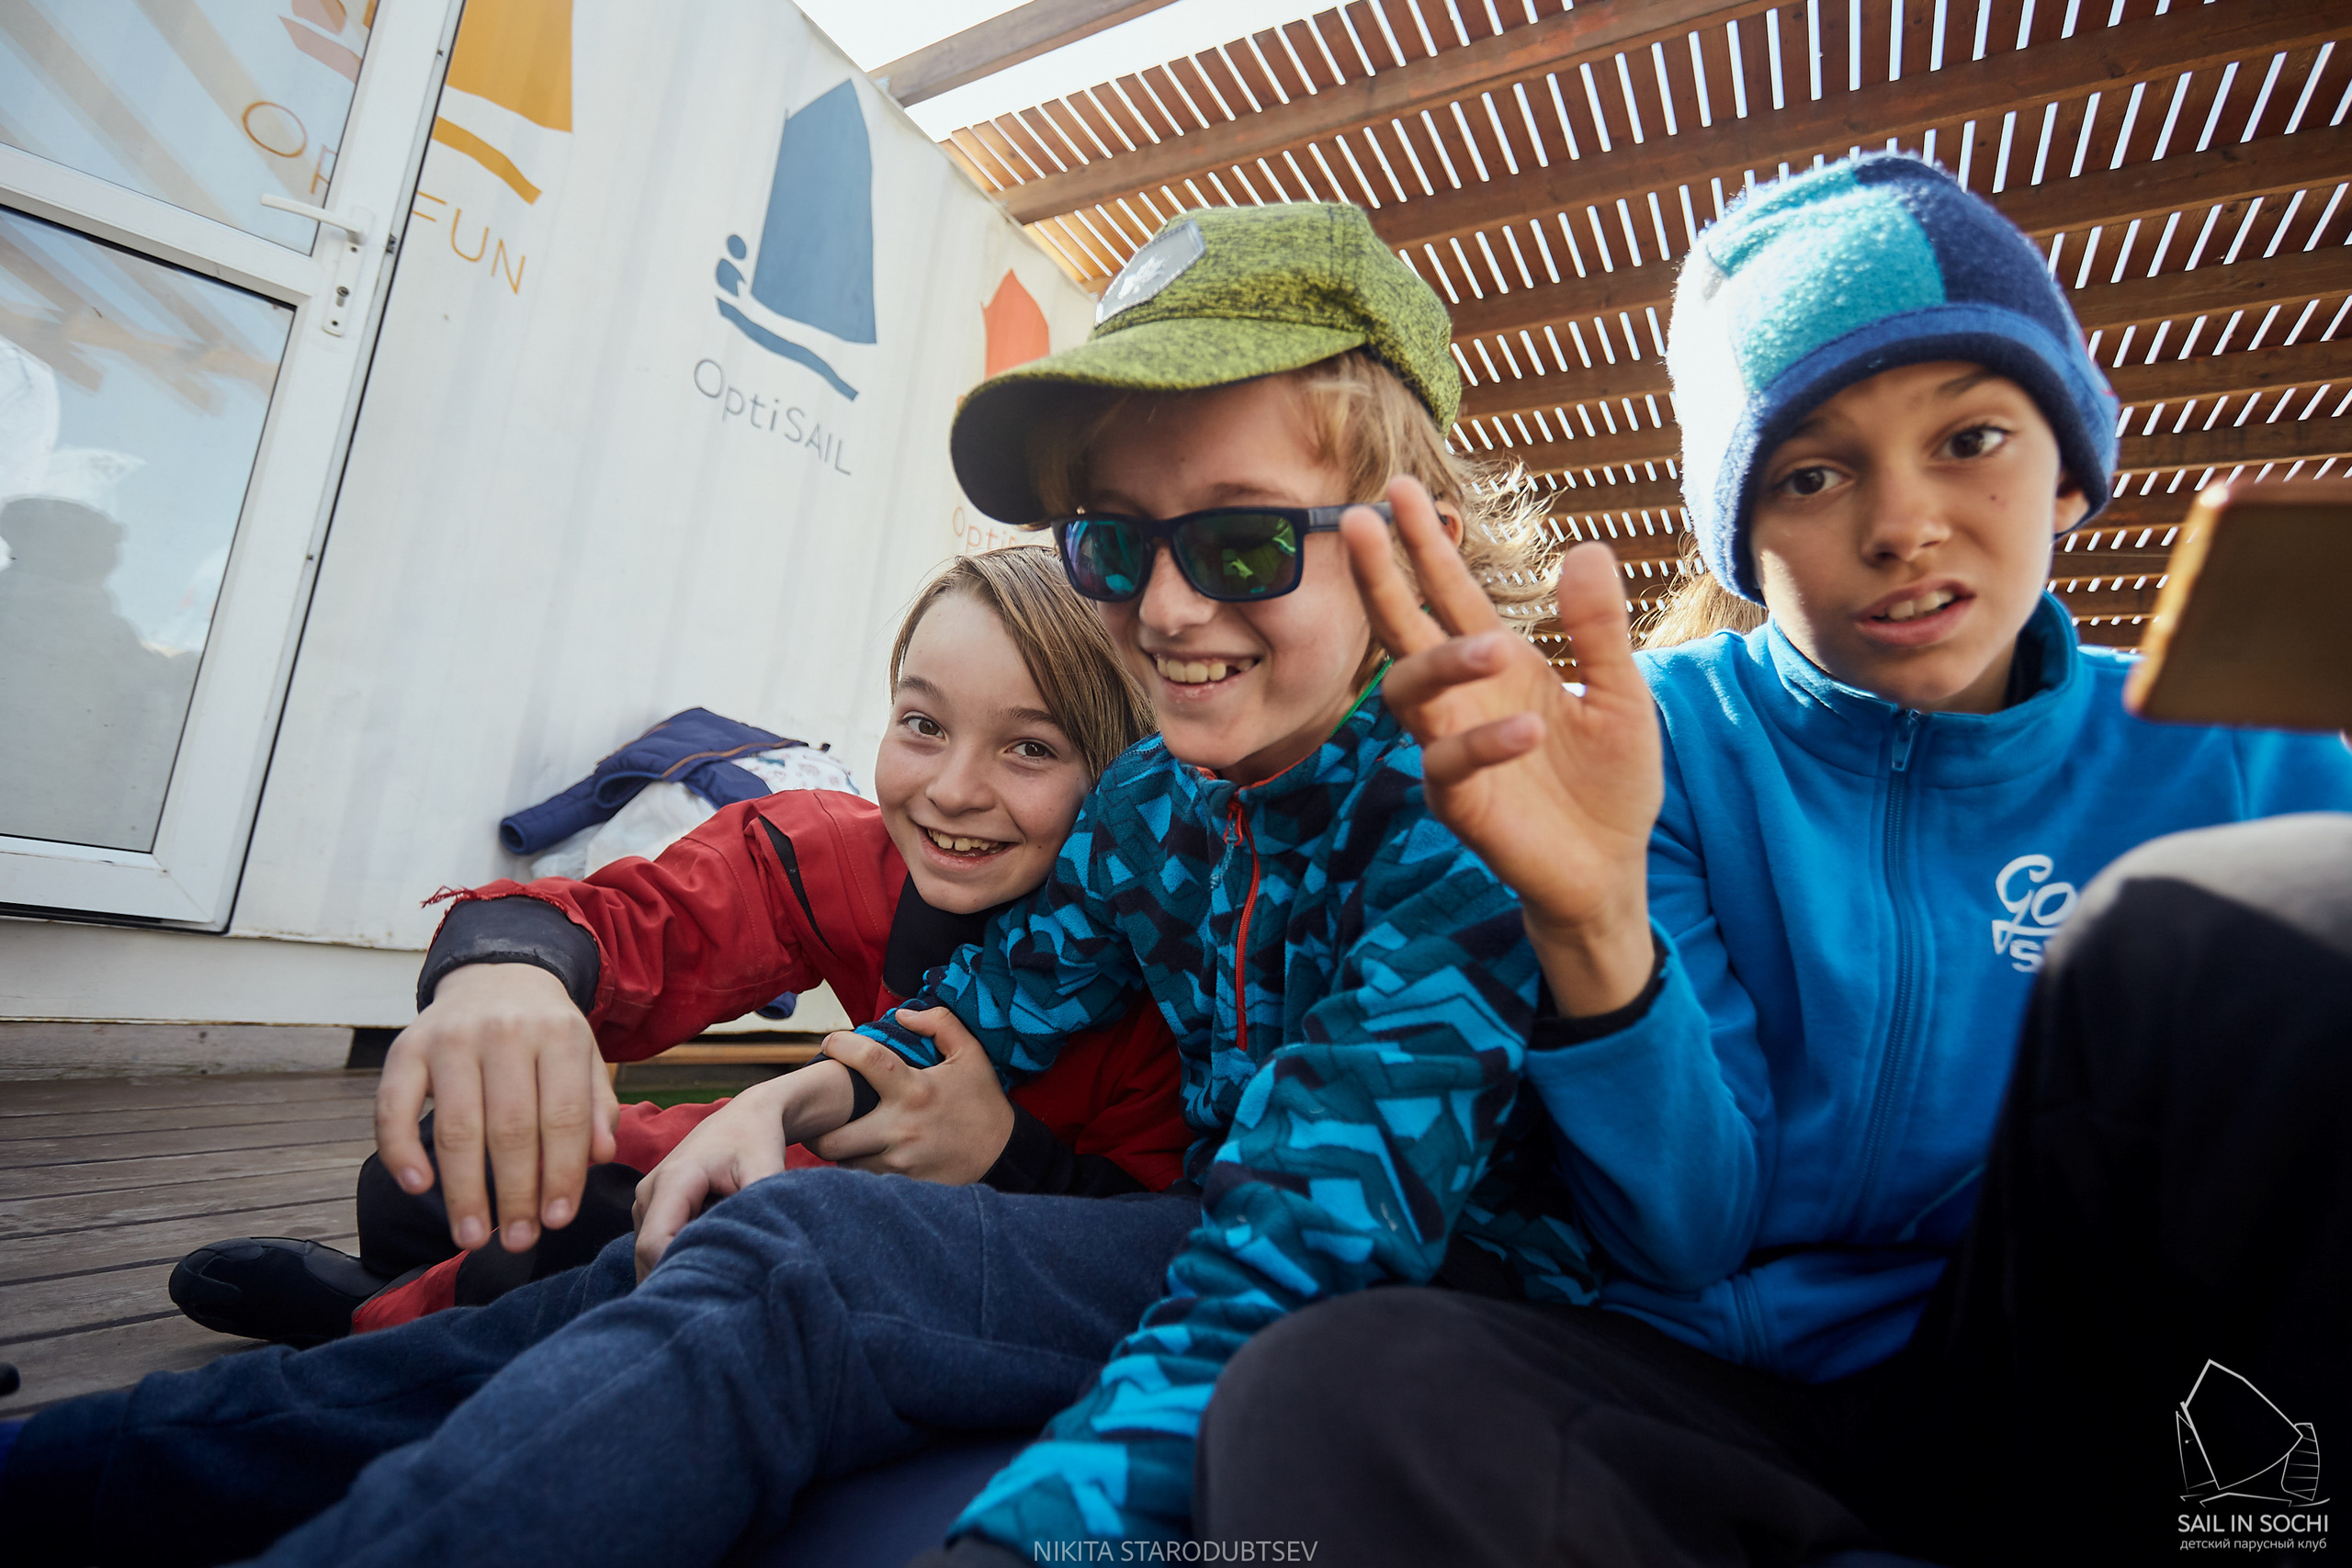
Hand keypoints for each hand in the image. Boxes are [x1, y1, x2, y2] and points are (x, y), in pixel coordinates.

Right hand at [376, 963, 617, 1253]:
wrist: (497, 973)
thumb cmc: (545, 1033)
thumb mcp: (584, 1057)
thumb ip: (594, 1107)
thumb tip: (599, 1157)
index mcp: (558, 1034)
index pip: (562, 1116)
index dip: (560, 1174)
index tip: (558, 1221)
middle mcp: (504, 1033)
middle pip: (510, 1129)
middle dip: (514, 1195)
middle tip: (517, 1241)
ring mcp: (450, 1039)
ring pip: (456, 1128)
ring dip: (464, 1191)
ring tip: (472, 1237)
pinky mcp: (405, 1048)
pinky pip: (393, 1108)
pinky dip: (401, 1152)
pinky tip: (419, 1189)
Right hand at [629, 1060, 855, 1278]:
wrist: (746, 1116)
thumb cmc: (757, 1141)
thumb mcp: (766, 1170)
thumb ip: (757, 1209)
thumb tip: (756, 1252)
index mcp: (673, 1180)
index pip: (655, 1245)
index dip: (680, 1273)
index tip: (715, 1289)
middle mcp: (648, 1191)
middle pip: (647, 1256)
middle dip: (679, 1278)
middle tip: (718, 1293)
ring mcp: (645, 1201)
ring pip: (650, 1254)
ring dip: (680, 1266)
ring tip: (719, 1266)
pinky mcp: (650, 1208)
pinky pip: (657, 1244)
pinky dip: (679, 1255)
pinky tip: (708, 1251)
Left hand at [809, 1009, 1014, 1183]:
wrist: (1004, 1154)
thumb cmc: (982, 1101)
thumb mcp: (970, 1054)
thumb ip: (939, 1024)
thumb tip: (901, 1015)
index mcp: (915, 1089)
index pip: (866, 1059)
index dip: (840, 1046)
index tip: (830, 1043)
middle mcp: (901, 1127)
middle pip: (833, 1137)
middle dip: (819, 1127)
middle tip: (823, 1115)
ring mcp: (900, 1161)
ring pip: (843, 1163)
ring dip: (839, 1149)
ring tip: (846, 1134)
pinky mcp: (904, 1184)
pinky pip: (863, 1179)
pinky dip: (858, 1167)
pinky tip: (865, 1154)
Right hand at [1343, 476, 1662, 1013]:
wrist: (1612, 866)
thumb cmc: (1609, 781)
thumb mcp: (1622, 694)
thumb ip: (1599, 630)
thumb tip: (1585, 549)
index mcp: (1497, 663)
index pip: (1448, 592)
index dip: (1424, 542)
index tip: (1398, 489)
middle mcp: (1462, 698)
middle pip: (1403, 628)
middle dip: (1382, 574)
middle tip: (1362, 520)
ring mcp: (1450, 748)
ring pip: (1410, 692)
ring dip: (1443, 661)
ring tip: (1495, 647)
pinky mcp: (1457, 802)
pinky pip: (1448, 764)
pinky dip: (1484, 743)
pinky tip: (1532, 729)